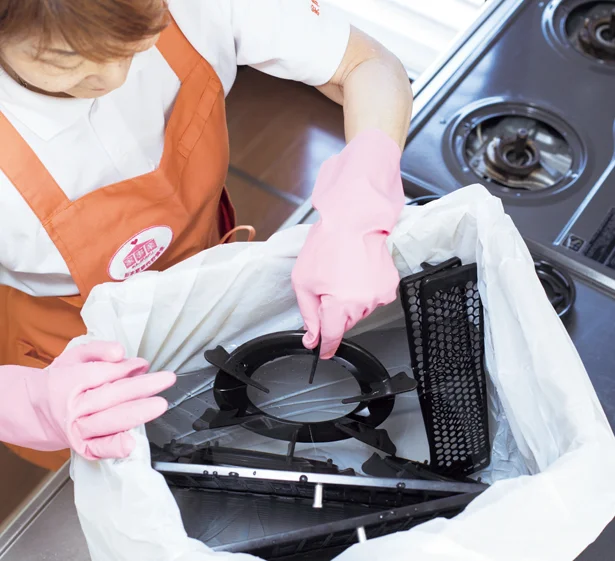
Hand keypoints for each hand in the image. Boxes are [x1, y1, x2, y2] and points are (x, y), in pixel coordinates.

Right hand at [32, 341, 175, 459]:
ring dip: (136, 413)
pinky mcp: (82, 446)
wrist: (35, 411)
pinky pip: (98, 448)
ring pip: (108, 421)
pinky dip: (113, 447)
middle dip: (142, 387)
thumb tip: (119, 352)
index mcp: (69, 381)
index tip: (143, 364)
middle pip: (111, 396)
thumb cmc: (62, 380)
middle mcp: (74, 407)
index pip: (102, 373)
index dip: (126, 368)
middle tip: (166, 379)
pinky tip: (129, 443)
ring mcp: (77, 429)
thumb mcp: (75, 357)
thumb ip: (99, 350)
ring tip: (159, 405)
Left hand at [292, 129, 404, 358]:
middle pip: (345, 323)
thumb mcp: (303, 282)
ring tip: (342, 275)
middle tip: (327, 286)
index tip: (322, 352)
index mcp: (339, 306)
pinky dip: (363, 292)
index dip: (325, 347)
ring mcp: (379, 296)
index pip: (333, 337)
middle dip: (334, 313)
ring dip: (349, 301)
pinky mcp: (389, 286)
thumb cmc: (326, 245)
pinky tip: (356, 273)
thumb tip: (312, 338)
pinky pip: (372, 299)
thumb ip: (308, 314)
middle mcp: (363, 305)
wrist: (354, 220)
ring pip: (359, 312)